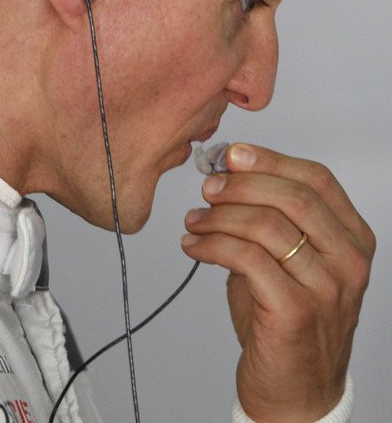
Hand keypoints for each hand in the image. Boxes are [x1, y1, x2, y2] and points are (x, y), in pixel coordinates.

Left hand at [181, 144, 374, 422]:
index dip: (271, 159)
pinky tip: (194, 246)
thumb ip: (268, 217)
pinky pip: (246, 259)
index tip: (233, 155)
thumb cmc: (287, 319)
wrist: (295, 391)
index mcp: (352, 239)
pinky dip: (212, 245)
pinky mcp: (295, 312)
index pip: (317, 179)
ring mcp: (326, 288)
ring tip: (194, 220)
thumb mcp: (288, 259)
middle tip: (208, 187)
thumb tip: (227, 174)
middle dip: (242, 184)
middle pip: (293, 197)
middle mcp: (348, 261)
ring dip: (220, 216)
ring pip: (267, 225)